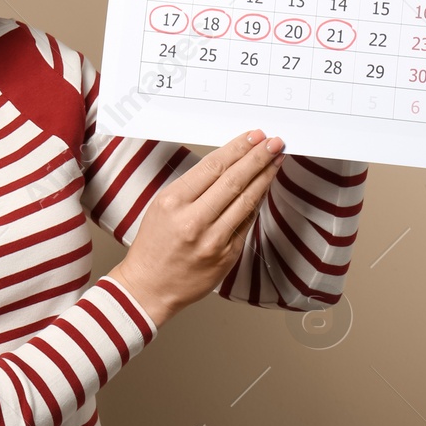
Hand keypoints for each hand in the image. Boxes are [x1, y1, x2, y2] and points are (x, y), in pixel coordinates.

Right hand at [109, 129, 285, 327]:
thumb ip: (193, 187)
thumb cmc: (154, 247)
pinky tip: (264, 188)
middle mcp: (193, 221)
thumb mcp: (161, 207)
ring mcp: (213, 241)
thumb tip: (227, 164)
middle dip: (258, 158)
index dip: (238, 149)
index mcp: (173, 203)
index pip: (213, 167)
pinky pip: (247, 223)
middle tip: (274, 142)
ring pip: (246, 201)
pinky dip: (257, 202)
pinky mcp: (227, 256)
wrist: (150, 287)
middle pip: (234, 181)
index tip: (253, 137)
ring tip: (276, 160)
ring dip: (265, 177)